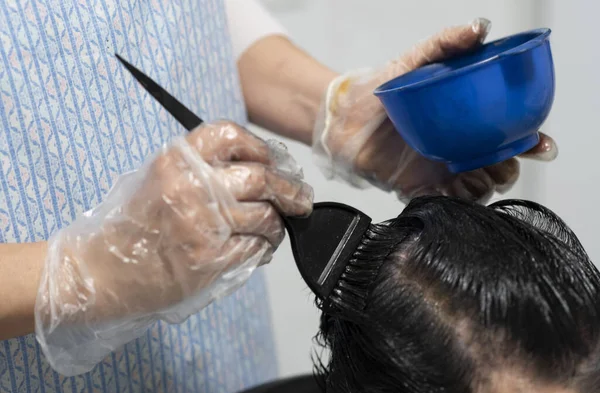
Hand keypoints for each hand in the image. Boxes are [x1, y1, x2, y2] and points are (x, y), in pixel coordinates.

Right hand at [35, 121, 312, 375]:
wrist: (102, 269)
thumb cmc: (135, 225)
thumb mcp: (160, 178)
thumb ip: (202, 167)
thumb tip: (261, 166)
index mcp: (177, 159)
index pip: (232, 135)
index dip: (261, 147)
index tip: (274, 161)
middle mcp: (191, 185)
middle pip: (261, 177)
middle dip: (290, 189)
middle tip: (302, 198)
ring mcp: (201, 223)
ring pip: (265, 215)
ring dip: (278, 224)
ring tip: (276, 227)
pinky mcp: (208, 257)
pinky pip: (255, 247)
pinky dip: (266, 247)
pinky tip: (261, 247)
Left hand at [313, 18, 557, 202]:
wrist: (343, 115)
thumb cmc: (382, 88)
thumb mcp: (416, 59)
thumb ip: (447, 42)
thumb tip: (480, 27)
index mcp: (468, 124)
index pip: (510, 136)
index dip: (532, 144)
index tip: (541, 145)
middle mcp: (459, 150)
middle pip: (501, 168)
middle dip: (508, 169)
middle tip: (497, 160)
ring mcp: (439, 172)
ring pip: (478, 190)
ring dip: (484, 188)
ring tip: (471, 175)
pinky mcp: (417, 190)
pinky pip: (444, 205)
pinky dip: (453, 204)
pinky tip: (450, 193)